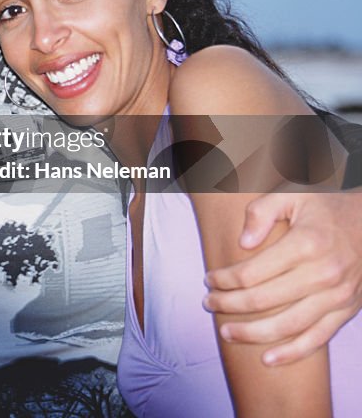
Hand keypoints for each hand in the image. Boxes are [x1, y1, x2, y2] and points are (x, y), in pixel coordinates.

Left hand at [203, 190, 361, 364]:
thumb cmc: (324, 207)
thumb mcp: (291, 195)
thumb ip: (261, 213)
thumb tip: (243, 243)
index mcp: (306, 244)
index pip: (252, 272)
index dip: (224, 280)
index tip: (209, 279)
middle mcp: (324, 273)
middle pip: (264, 300)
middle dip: (229, 305)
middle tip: (208, 303)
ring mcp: (338, 295)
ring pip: (288, 325)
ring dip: (253, 333)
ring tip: (227, 332)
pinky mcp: (347, 309)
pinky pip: (318, 338)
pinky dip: (292, 352)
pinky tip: (268, 358)